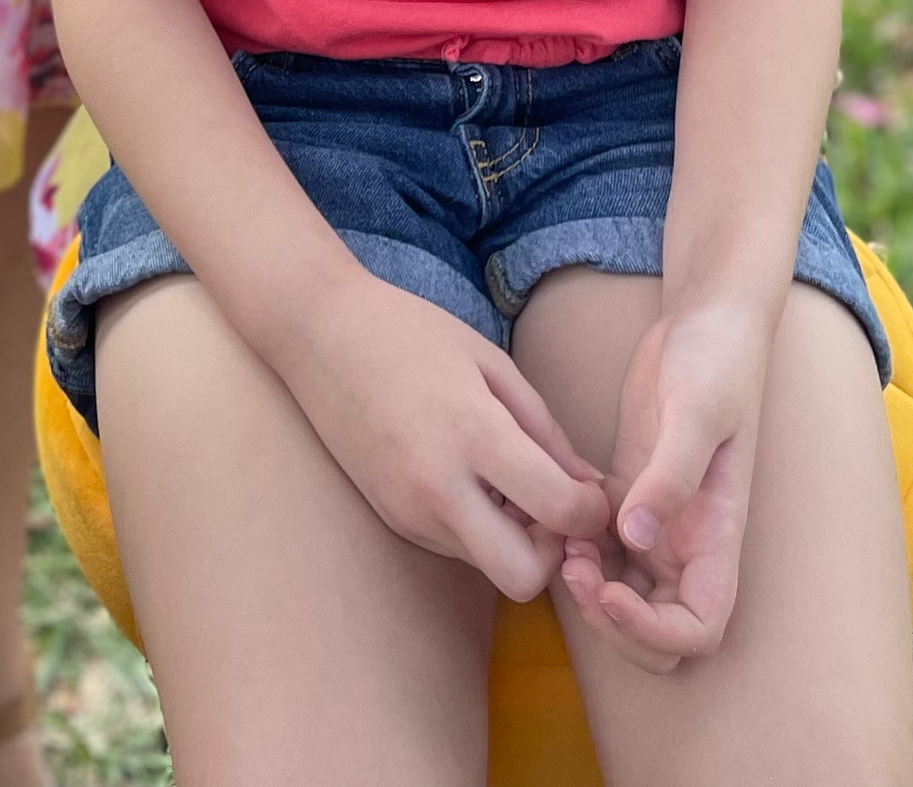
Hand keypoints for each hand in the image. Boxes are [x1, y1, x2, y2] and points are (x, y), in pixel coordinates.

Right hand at [284, 271, 610, 601]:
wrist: (320, 334)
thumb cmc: (411, 333)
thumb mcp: (492, 364)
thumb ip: (546, 430)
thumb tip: (592, 488)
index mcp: (474, 433)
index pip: (559, 512)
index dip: (592, 513)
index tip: (589, 490)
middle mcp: (439, 488)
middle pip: (524, 579)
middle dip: (552, 555)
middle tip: (551, 507)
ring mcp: (410, 511)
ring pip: (488, 568)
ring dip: (514, 542)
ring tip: (509, 484)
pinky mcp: (393, 520)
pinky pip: (455, 547)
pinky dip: (478, 528)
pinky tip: (470, 480)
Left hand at [562, 297, 769, 667]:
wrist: (708, 321)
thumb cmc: (715, 361)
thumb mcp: (695, 411)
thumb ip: (670, 476)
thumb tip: (636, 538)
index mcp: (718, 537)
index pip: (698, 628)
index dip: (652, 631)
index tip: (609, 593)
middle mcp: (690, 543)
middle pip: (658, 632)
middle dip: (612, 621)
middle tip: (573, 571)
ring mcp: (659, 522)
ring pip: (626, 595)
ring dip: (591, 590)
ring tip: (559, 540)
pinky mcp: (632, 495)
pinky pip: (604, 548)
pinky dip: (580, 546)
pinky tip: (554, 508)